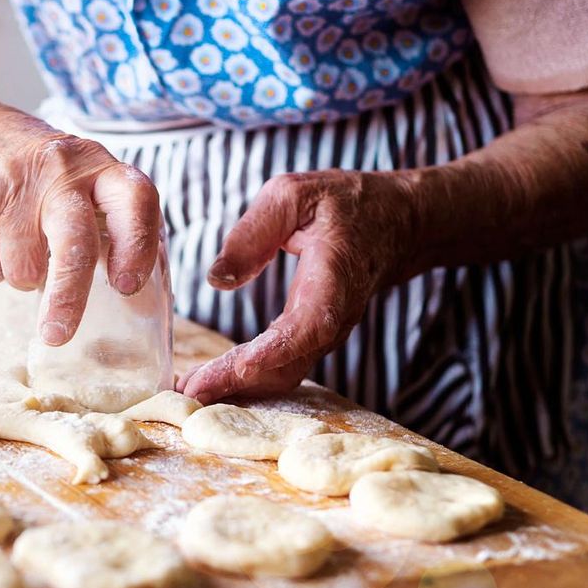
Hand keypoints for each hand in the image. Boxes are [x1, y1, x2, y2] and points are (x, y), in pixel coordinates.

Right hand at [0, 102, 160, 345]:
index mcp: (98, 167)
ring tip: (15, 246)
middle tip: (57, 333)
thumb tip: (127, 295)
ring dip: (20, 275)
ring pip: (23, 268)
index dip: (137, 247)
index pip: (135, 202)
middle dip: (67, 296)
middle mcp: (61, 169)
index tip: (126, 285)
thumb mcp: (76, 179)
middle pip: (74, 242)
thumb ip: (102, 222)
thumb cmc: (29, 172)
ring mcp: (13, 181)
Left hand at [179, 170, 419, 402]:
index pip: (310, 324)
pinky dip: (249, 378)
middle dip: (240, 381)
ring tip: (191, 392)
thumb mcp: (293, 195)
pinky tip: (213, 379)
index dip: (277, 349)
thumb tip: (218, 278)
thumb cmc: (342, 203)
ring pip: (285, 372)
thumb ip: (254, 231)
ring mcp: (327, 332)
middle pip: (290, 362)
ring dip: (240, 386)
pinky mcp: (314, 337)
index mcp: (334, 277)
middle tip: (190, 391)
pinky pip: (283, 366)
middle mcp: (335, 315)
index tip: (241, 366)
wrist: (397, 224)